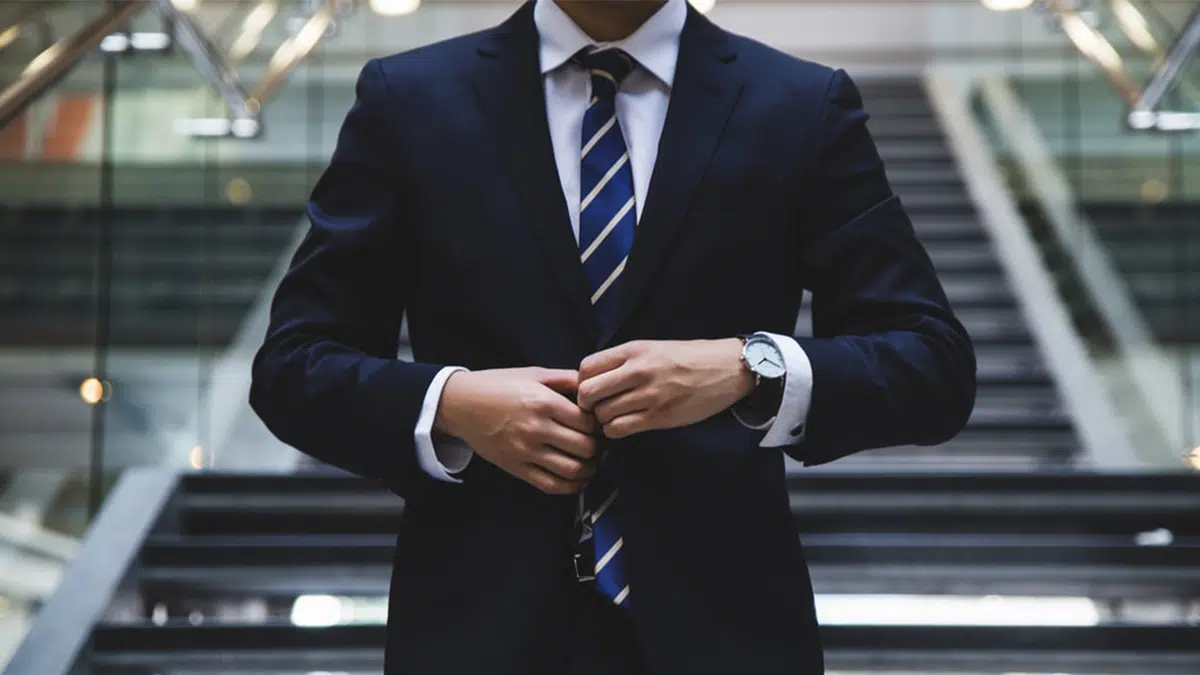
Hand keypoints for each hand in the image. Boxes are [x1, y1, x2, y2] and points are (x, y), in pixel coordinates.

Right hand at [434, 367, 598, 494]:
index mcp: (544, 402)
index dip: (600, 425)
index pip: (588, 422)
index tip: (600, 425)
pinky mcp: (516, 468)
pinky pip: (551, 485)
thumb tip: (593, 387)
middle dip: (599, 448)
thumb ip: (566, 379)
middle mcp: (536, 428)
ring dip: (590, 469)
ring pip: (572, 470)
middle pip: (585, 448)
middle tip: (600, 444)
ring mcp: (526, 451)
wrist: (461, 404)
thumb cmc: (499, 385)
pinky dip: (571, 486)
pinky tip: (577, 479)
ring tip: (591, 461)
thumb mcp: (534, 373)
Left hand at [577, 339, 755, 438]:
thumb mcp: (653, 348)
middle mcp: (637, 371)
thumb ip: (624, 361)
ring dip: (602, 420)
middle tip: (597, 408)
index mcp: (633, 350)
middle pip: (587, 393)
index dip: (582, 382)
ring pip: (602, 414)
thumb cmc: (688, 358)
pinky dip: (615, 431)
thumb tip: (593, 379)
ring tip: (614, 417)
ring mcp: (648, 395)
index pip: (586, 367)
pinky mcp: (659, 417)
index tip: (592, 389)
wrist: (726, 369)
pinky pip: (619, 429)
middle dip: (587, 404)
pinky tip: (625, 425)